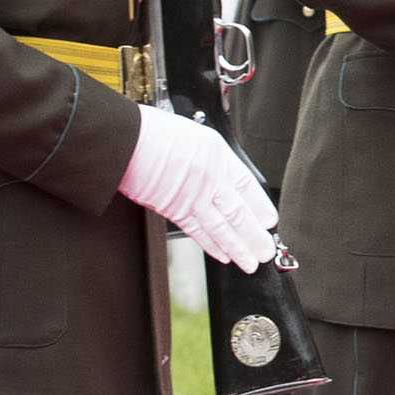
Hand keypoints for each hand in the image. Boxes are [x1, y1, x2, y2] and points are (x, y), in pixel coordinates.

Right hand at [119, 103, 277, 270]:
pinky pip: (197, 231)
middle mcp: (210, 178)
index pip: (248, 186)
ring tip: (250, 261)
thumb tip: (223, 178)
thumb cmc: (154, 133)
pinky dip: (211, 245)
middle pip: (238, 212)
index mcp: (219, 156)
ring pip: (221, 227)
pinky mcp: (173, 209)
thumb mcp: (197, 137)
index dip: (260, 207)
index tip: (269, 221)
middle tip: (266, 251)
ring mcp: (192, 196)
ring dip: (238, 247)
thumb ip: (212, 160)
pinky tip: (223, 255)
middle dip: (255, 235)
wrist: (125, 139)